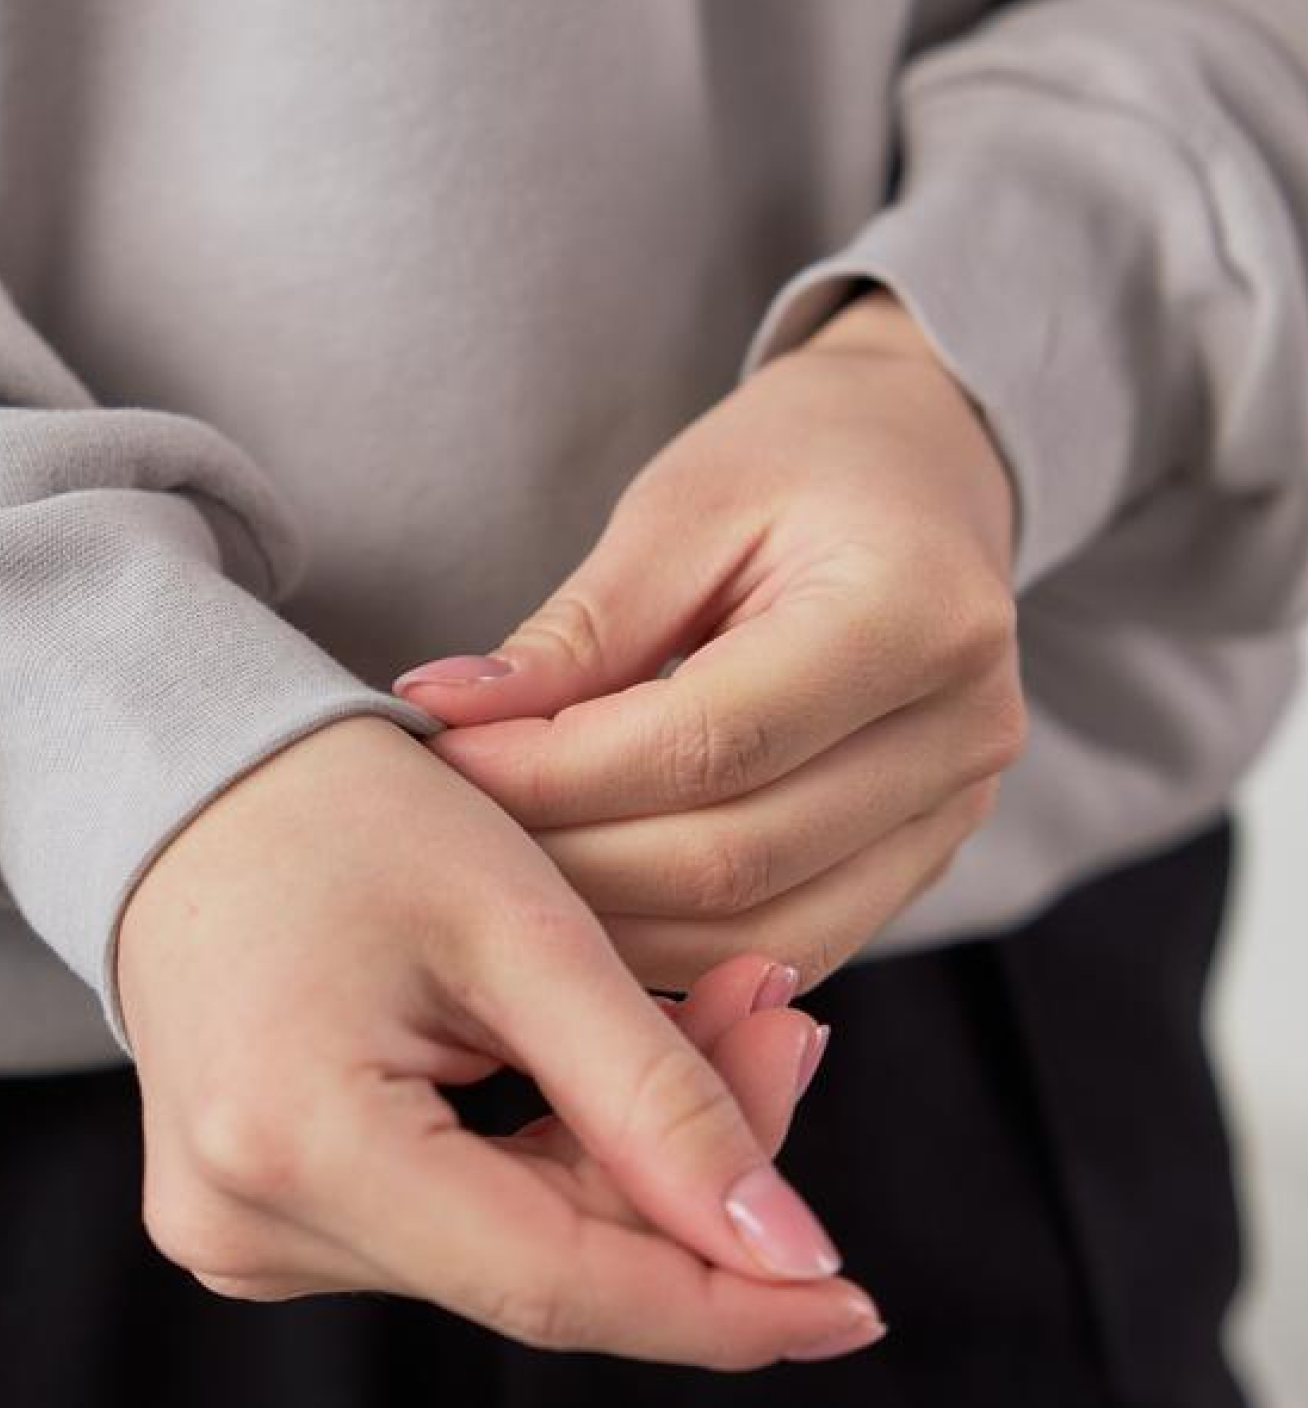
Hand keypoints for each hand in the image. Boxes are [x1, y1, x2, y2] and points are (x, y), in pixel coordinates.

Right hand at [114, 711, 883, 1367]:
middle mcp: (248, 1224)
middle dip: (691, 1178)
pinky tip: (605, 1060)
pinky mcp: (262, 1219)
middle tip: (787, 1025)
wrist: (184, 779)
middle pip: (543, 1269)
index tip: (857, 1303)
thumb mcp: (520, 925)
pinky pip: (458, 1225)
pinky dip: (555, 1157)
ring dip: (632, 1156)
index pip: (554, 1286)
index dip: (721, 1306)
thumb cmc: (338, 813)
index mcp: (295, 1144)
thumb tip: (789, 1257)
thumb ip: (656, 1096)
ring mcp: (243, 1234)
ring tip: (716, 1009)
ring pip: (512, 1253)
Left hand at [388, 286, 1026, 997]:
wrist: (923, 467)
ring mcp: (955, 814)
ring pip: (757, 931)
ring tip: (504, 868)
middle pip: (733, 858)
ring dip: (610, 922)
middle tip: (453, 826)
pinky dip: (671, 941)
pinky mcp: (925, 861)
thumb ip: (578, 630)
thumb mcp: (682, 505)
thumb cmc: (800, 463)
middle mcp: (960, 733)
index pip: (711, 744)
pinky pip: (787, 944)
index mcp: (915, 615)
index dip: (558, 770)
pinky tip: (583, 902)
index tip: (446, 755)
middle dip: (569, 858)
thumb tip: (450, 717)